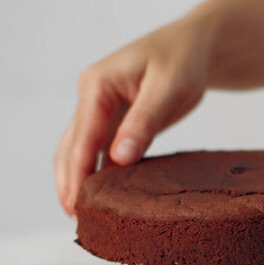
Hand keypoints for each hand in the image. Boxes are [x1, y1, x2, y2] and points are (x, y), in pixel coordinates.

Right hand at [54, 14, 212, 214]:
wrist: (194, 46)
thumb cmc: (182, 60)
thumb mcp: (167, 88)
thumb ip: (143, 123)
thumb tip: (119, 159)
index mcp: (97, 85)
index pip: (83, 135)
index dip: (78, 171)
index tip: (75, 203)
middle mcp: (91, 97)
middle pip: (72, 146)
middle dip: (70, 182)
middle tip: (75, 218)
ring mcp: (99, 109)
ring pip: (81, 150)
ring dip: (78, 180)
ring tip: (81, 215)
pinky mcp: (114, 120)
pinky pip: (99, 150)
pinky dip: (97, 173)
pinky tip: (102, 197)